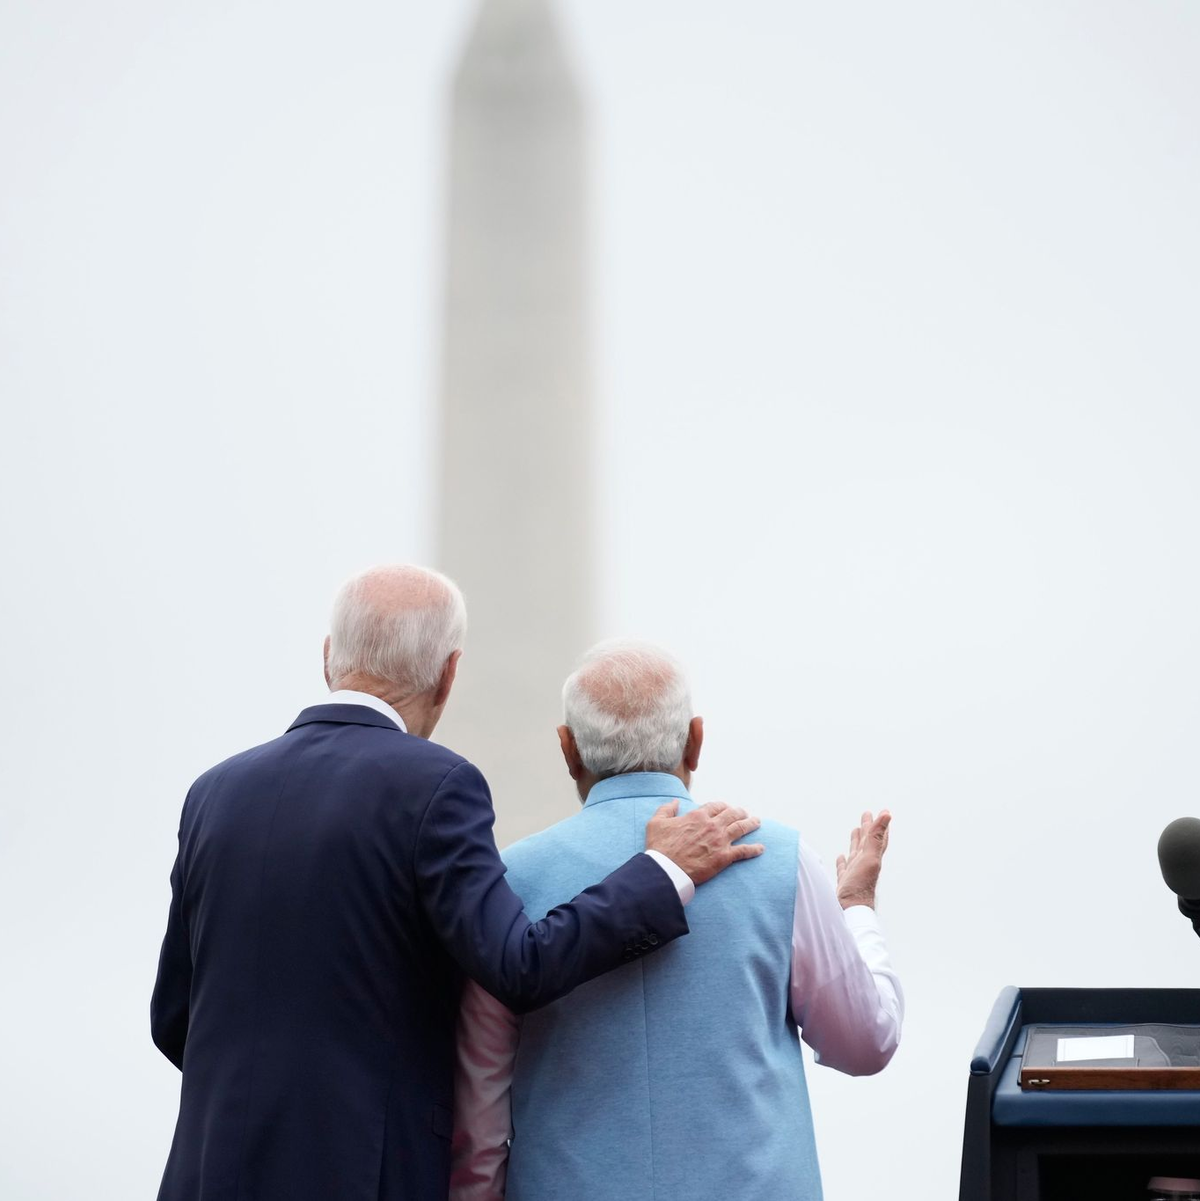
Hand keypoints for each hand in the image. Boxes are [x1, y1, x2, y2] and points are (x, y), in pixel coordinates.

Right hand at [645, 800, 763, 885]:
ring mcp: (720, 841)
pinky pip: (744, 851)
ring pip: (741, 828)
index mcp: (697, 815)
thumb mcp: (656, 823)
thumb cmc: (660, 847)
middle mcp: (712, 825)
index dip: (722, 805)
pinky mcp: (724, 857)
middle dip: (739, 812)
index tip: (725, 807)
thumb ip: (666, 809)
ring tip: (757, 822)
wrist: (667, 869)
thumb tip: (675, 801)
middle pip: (732, 814)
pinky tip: (761, 848)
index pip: (715, 806)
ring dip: (751, 824)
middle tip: (744, 813)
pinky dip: (754, 849)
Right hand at [835, 810, 890, 910]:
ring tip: (855, 831)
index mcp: (871, 858)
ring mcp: (854, 874)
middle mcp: (864, 864)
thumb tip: (887, 814)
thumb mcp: (870, 857)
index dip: (880, 824)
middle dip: (867, 828)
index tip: (883, 812)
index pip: (877, 837)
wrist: (850, 912)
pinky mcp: (844, 883)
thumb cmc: (860, 887)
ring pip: (855, 853)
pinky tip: (841, 857)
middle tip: (866, 814)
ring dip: (855, 841)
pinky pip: (843, 869)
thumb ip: (876, 836)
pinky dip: (842, 861)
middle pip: (866, 842)